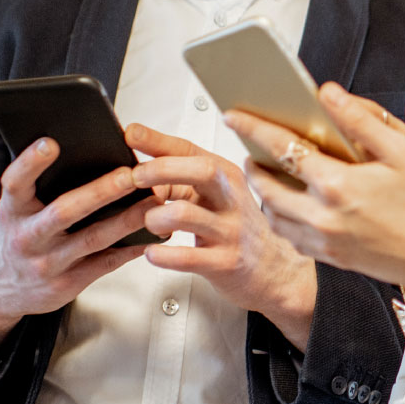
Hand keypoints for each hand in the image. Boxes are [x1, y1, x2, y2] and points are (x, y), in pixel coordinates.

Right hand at [0, 138, 155, 357]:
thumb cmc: (17, 236)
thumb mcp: (16, 210)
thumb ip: (37, 187)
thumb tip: (81, 151)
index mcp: (12, 212)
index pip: (15, 183)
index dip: (30, 163)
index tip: (51, 143)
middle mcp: (27, 238)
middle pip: (64, 212)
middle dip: (100, 192)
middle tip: (129, 175)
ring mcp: (47, 264)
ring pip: (92, 239)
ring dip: (126, 219)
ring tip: (153, 201)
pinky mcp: (67, 284)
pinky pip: (105, 263)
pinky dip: (131, 248)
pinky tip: (151, 234)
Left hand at [125, 124, 318, 350]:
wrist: (272, 270)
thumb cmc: (236, 229)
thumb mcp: (214, 197)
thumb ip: (180, 182)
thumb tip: (138, 171)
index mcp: (226, 177)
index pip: (191, 150)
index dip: (159, 141)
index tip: (132, 133)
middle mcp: (231, 199)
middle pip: (202, 171)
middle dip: (163, 169)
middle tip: (136, 176)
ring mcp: (230, 231)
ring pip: (189, 215)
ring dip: (157, 217)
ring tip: (148, 223)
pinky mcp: (225, 262)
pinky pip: (189, 257)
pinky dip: (163, 255)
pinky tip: (152, 253)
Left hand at [224, 84, 404, 314]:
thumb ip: (364, 120)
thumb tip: (331, 93)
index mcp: (339, 185)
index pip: (283, 149)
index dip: (254, 129)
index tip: (235, 115)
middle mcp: (324, 217)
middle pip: (267, 187)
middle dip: (253, 165)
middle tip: (251, 148)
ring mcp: (326, 243)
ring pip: (275, 216)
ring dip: (265, 194)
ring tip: (269, 174)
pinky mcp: (334, 259)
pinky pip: (292, 238)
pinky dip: (284, 219)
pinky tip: (293, 205)